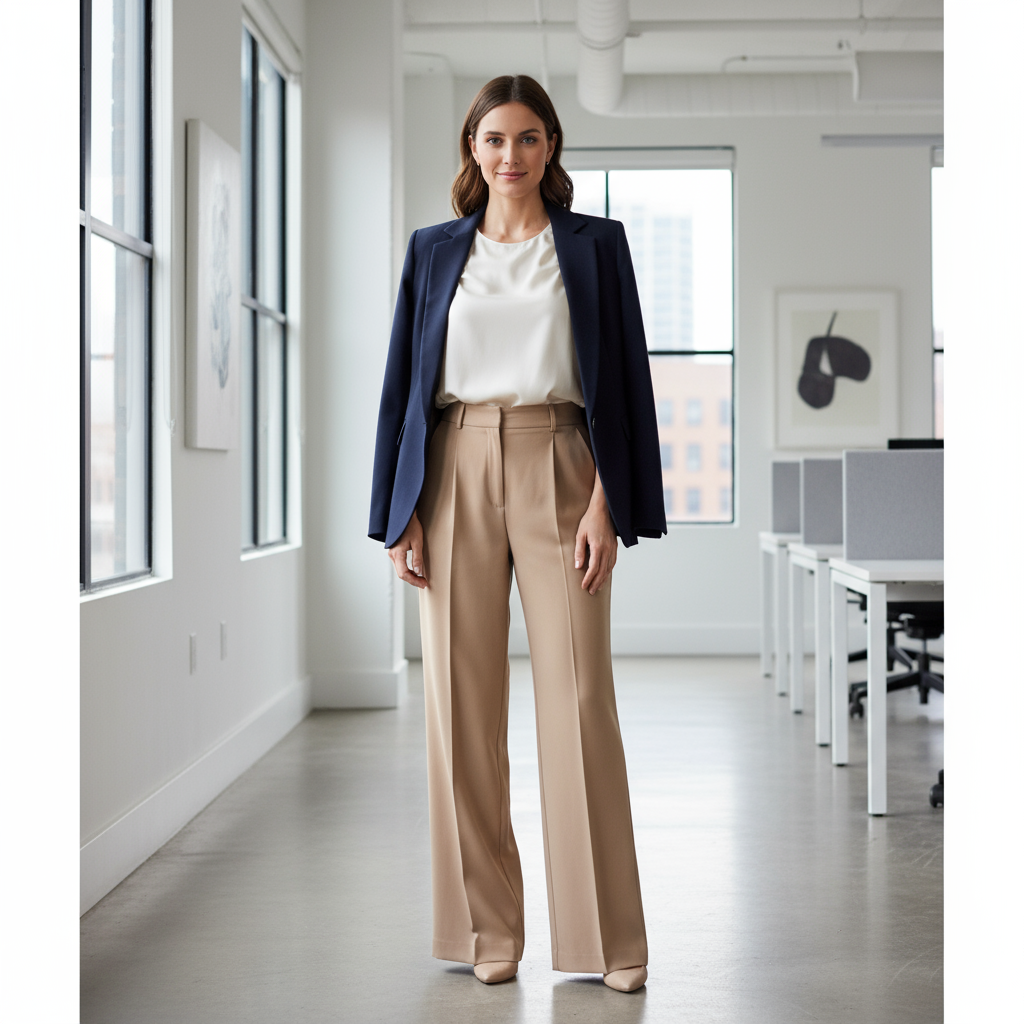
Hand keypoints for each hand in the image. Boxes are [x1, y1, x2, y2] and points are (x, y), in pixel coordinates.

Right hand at [387, 511, 427, 588]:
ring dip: (410, 576)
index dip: (414, 581)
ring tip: (421, 578)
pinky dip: (408, 570)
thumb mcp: (417, 542)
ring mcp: (393, 554)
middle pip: (401, 574)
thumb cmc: (411, 527)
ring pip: (400, 570)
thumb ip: (417, 558)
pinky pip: (400, 565)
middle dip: (413, 580)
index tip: (424, 584)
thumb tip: (418, 572)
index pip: (404, 574)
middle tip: (424, 583)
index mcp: (397, 553)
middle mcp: (393, 555)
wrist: (404, 517)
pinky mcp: (395, 552)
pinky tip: (415, 571)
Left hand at [574, 478, 616, 594]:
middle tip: (590, 591)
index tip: (583, 586)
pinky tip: (605, 575)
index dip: (588, 579)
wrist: (603, 510)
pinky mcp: (615, 546)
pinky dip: (609, 571)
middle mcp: (607, 549)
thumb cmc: (590, 521)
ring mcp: (613, 548)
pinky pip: (613, 562)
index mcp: (598, 547)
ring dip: (603, 579)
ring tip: (597, 587)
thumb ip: (579, 552)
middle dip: (596, 583)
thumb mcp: (580, 535)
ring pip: (609, 568)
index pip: (593, 568)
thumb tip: (578, 567)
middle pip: (602, 571)